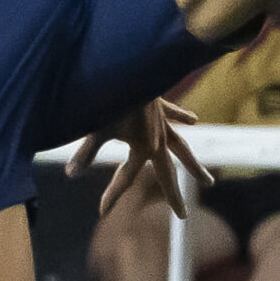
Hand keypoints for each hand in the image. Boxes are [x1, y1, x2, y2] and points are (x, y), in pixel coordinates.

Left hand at [68, 97, 211, 217]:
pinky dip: (183, 117)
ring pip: (182, 149)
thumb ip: (86, 152)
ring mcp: (163, 124)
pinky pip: (175, 116)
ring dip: (193, 166)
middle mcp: (158, 140)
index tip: (102, 212)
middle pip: (168, 174)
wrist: (130, 64)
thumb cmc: (111, 95)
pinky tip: (194, 119)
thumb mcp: (97, 126)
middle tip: (183, 216)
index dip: (112, 195)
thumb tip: (71, 174)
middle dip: (173, 196)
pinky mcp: (161, 107)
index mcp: (143, 147)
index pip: (126, 178)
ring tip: (208, 183)